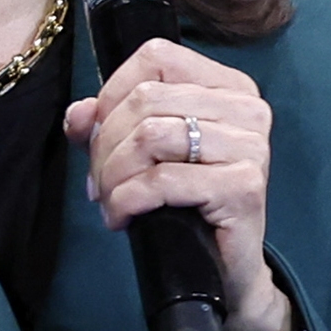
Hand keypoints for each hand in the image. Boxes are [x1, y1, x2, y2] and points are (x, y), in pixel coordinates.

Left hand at [66, 38, 291, 330]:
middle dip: (105, 145)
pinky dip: (128, 200)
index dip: (112, 92)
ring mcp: (251, 146)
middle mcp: (249, 108)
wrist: (225, 273)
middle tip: (98, 184)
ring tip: (109, 202)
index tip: (98, 135)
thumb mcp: (145, 155)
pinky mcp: (244, 186)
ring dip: (112, 176)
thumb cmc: (187, 207)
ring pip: (150, 136)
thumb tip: (78, 115)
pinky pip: (163, 179)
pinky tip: (123, 219)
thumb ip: (110, 124)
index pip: (156, 57)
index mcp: (230, 87)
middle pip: (146, 99)